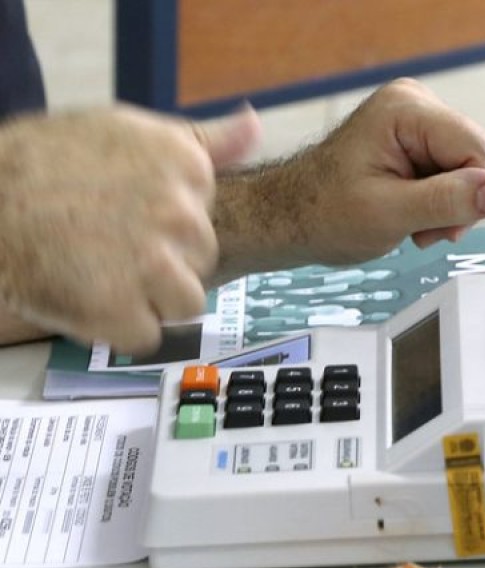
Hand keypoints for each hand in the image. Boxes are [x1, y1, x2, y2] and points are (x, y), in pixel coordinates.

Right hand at [0, 104, 260, 352]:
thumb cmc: (41, 164)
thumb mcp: (124, 131)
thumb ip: (202, 141)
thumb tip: (255, 126)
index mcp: (185, 165)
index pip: (207, 220)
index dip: (168, 228)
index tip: (128, 217)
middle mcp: (177, 212)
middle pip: (200, 264)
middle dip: (163, 265)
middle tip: (108, 248)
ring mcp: (151, 264)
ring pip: (185, 304)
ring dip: (148, 302)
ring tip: (99, 274)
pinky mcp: (122, 310)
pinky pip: (147, 337)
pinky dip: (115, 330)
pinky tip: (85, 298)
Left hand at [246, 78, 484, 266]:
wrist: (291, 218)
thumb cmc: (323, 213)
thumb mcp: (389, 214)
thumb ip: (448, 201)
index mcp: (405, 109)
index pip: (478, 150)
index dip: (471, 195)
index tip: (441, 227)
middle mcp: (416, 104)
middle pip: (478, 158)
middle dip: (459, 202)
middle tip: (421, 228)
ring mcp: (419, 121)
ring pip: (471, 170)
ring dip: (449, 206)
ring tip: (412, 223)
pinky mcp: (420, 141)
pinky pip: (456, 173)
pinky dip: (440, 202)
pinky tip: (413, 214)